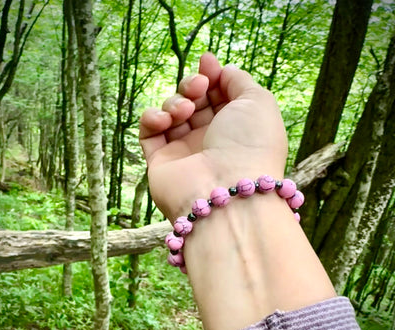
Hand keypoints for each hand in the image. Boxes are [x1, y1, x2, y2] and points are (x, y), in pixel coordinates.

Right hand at [139, 53, 287, 221]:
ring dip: (175, 102)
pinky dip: (152, 118)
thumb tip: (220, 70)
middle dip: (193, 86)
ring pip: (171, 112)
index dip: (212, 76)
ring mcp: (185, 151)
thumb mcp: (258, 101)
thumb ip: (239, 80)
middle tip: (198, 87)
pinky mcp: (161, 162)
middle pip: (194, 101)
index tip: (207, 61)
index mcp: (236, 127)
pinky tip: (165, 121)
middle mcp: (211, 139)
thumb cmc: (248, 145)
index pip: (218, 95)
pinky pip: (149, 132)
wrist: (225, 190)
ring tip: (184, 111)